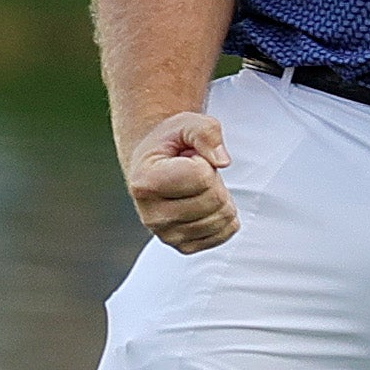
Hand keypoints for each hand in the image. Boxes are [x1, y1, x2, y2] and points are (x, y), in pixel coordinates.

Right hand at [125, 109, 237, 253]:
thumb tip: (222, 162)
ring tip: (198, 188)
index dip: (205, 162)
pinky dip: (224, 217)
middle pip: (215, 200)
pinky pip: (224, 234)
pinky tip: (204, 205)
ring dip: (220, 198)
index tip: (187, 159)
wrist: (155, 167)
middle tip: (196, 173)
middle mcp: (152, 215)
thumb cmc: (171, 144)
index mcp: (145, 183)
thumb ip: (205, 132)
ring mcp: (166, 235)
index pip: (202, 177)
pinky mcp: (183, 246)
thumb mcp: (186, 123)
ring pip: (222, 219)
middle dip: (215, 181)